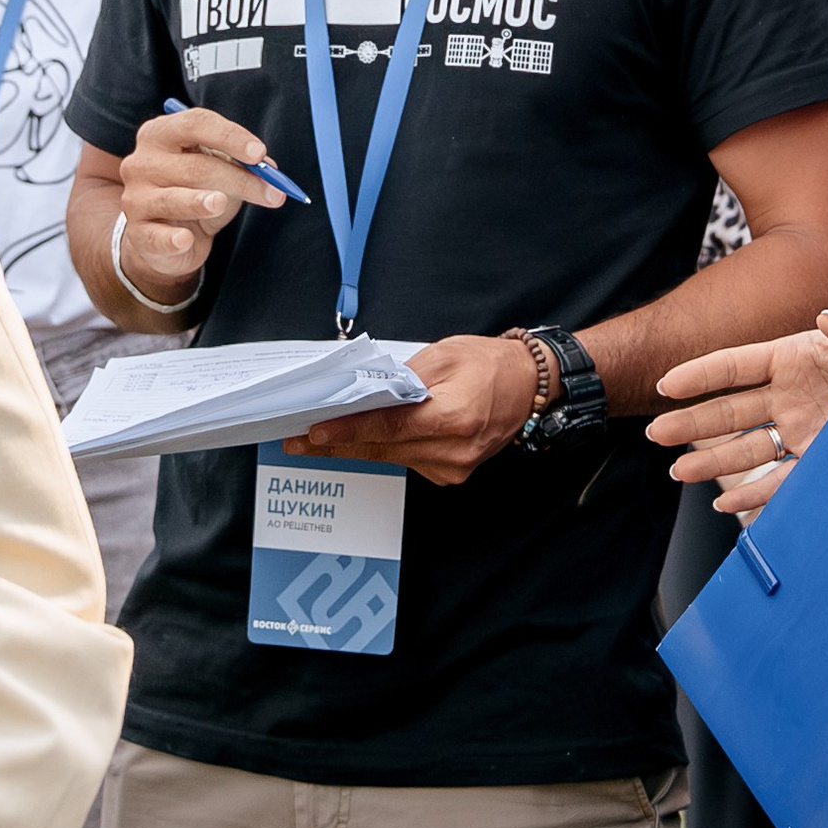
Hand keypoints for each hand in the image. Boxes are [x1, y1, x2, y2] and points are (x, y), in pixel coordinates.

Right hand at [116, 104, 290, 298]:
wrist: (166, 236)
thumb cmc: (195, 192)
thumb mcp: (219, 170)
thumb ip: (241, 164)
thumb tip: (268, 169)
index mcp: (161, 134)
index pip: (194, 124)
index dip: (229, 136)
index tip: (259, 153)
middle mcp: (142, 162)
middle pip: (194, 166)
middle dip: (239, 179)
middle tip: (273, 192)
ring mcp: (135, 198)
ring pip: (174, 198)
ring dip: (202, 202)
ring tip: (221, 202)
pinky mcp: (137, 233)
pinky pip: (157, 236)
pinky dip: (173, 238)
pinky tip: (186, 239)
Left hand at [293, 332, 537, 484]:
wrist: (530, 385)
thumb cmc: (491, 365)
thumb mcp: (444, 355)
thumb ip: (402, 378)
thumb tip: (364, 394)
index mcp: (455, 417)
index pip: (389, 428)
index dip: (348, 430)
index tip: (314, 432)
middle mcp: (455, 449)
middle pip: (383, 448)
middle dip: (338, 443)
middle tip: (298, 440)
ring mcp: (454, 466)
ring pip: (391, 457)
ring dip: (355, 446)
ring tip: (318, 438)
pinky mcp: (452, 472)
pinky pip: (407, 460)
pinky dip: (384, 448)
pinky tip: (360, 438)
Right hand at [650, 302, 827, 518]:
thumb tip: (825, 321)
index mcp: (796, 356)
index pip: (736, 365)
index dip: (700, 374)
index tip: (665, 384)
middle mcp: (792, 395)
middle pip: (730, 410)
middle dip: (692, 423)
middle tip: (655, 434)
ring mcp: (803, 429)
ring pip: (746, 448)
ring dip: (711, 460)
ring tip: (679, 472)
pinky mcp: (822, 460)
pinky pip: (779, 480)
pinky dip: (753, 494)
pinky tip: (725, 503)